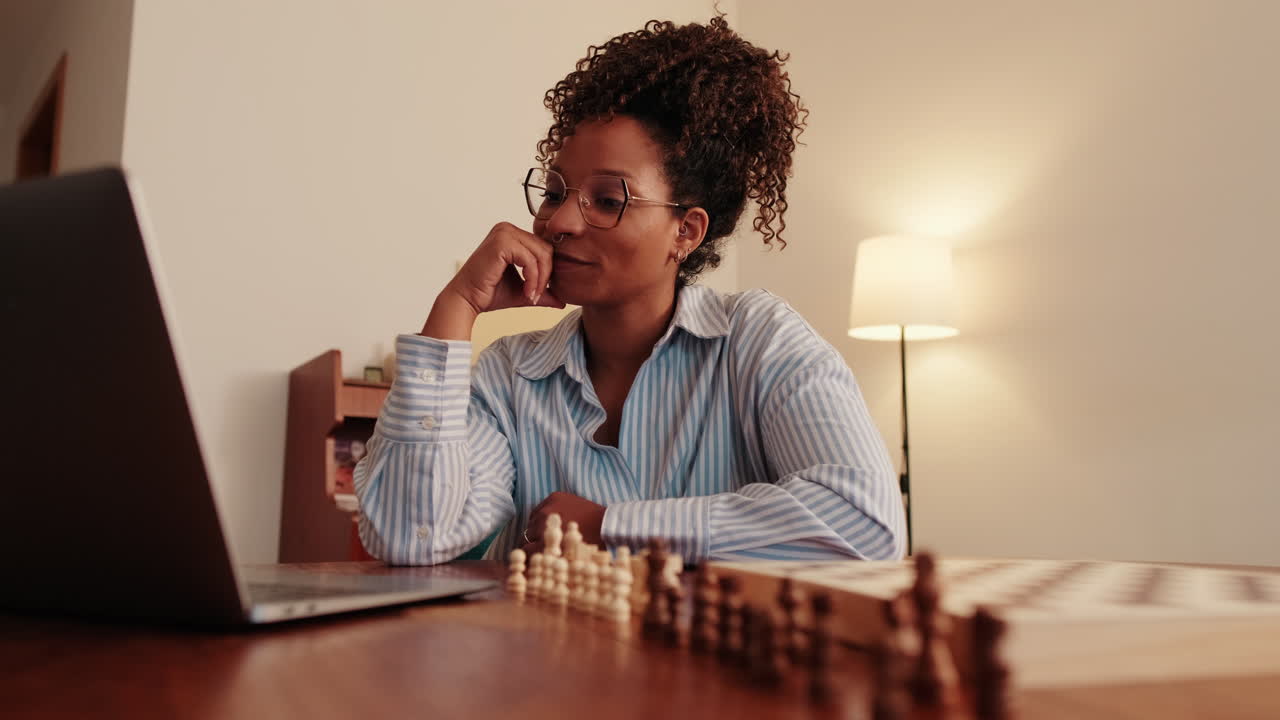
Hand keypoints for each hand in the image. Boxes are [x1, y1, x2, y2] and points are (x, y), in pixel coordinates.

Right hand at [448, 222, 565, 314]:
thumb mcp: (523, 291)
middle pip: (546, 249)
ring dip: (540, 279)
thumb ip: (542, 291)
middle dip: (546, 276)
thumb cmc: (490, 294)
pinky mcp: (502, 242)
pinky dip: (533, 279)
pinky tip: (526, 293)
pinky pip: (530, 260)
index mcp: (512, 235)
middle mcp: (507, 229)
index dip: (547, 271)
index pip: (544, 248)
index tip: (540, 293)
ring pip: (541, 254)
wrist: (467, 300)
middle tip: (537, 296)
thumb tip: (564, 302)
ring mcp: (504, 232)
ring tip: (531, 296)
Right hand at [522, 491, 605, 554]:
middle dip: (535, 541)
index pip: (526, 551)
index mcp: (545, 540)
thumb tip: (537, 566)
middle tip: (547, 546)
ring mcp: (547, 507)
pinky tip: (552, 521)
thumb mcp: (568, 559)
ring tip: (550, 533)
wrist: (606, 524)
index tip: (534, 559)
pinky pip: (540, 508)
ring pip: (532, 521)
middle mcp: (542, 522)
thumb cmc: (589, 546)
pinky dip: (543, 515)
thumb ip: (550, 561)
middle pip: (528, 534)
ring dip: (538, 527)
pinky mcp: (553, 497)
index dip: (530, 557)